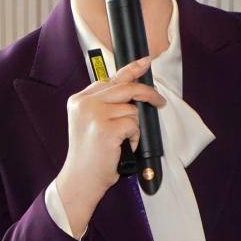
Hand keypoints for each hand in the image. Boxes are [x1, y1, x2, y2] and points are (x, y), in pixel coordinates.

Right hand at [54, 56, 165, 227]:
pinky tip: (121, 147)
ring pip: (133, 110)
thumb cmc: (90, 155)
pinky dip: (134, 139)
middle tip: (160, 102)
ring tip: (120, 141)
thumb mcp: (91, 123)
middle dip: (148, 94)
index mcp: (80, 100)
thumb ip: (106, 105)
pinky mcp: (105, 128)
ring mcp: (94, 115)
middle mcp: (85, 103)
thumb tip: (134, 91)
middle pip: (126, 88)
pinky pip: (134, 126)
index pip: (111, 79)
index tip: (145, 61)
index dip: (131, 70)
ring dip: (134, 128)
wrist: (80, 179)